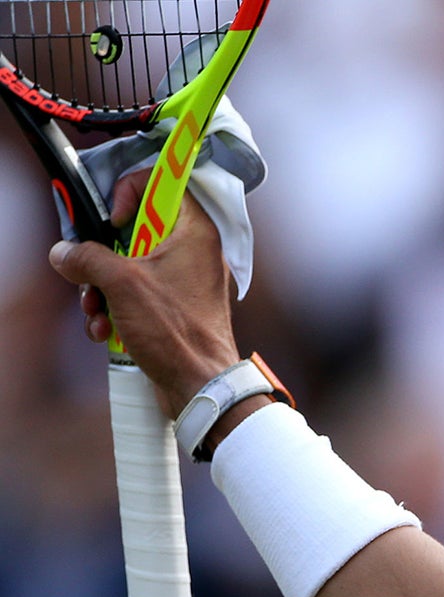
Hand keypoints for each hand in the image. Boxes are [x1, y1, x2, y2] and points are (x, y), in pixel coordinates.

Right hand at [46, 172, 240, 416]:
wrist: (200, 387)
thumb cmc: (176, 333)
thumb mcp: (121, 283)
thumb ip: (87, 257)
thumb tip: (65, 253)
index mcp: (195, 233)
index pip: (164, 184)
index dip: (131, 191)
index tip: (113, 217)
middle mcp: (194, 253)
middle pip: (136, 230)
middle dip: (102, 254)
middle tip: (91, 270)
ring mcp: (185, 283)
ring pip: (130, 266)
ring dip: (101, 288)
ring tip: (95, 310)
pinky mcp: (174, 310)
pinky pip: (137, 295)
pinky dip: (115, 309)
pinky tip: (104, 330)